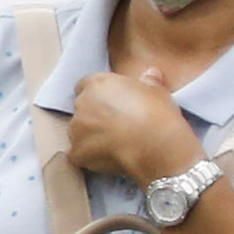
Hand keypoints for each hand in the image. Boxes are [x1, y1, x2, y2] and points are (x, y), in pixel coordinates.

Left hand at [62, 69, 204, 185]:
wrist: (155, 146)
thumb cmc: (156, 114)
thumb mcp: (157, 91)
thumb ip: (148, 81)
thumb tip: (150, 75)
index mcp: (97, 84)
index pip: (87, 86)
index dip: (100, 96)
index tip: (112, 105)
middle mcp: (82, 104)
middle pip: (82, 110)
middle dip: (95, 117)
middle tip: (117, 126)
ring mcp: (76, 130)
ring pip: (79, 133)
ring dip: (91, 137)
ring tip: (115, 144)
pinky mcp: (77, 153)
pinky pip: (79, 155)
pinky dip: (91, 157)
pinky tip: (109, 159)